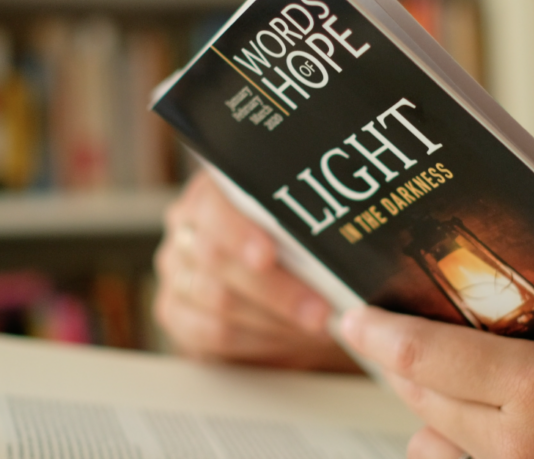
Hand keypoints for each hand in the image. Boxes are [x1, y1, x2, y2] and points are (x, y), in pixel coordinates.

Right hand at [154, 170, 359, 371]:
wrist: (278, 298)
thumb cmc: (296, 254)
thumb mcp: (302, 232)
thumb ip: (311, 222)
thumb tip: (355, 219)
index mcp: (210, 194)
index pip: (212, 205)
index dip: (239, 230)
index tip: (269, 254)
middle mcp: (186, 230)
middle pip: (216, 258)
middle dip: (275, 289)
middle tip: (320, 310)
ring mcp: (178, 274)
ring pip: (219, 301)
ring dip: (275, 319)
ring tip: (318, 326)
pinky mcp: (178, 316)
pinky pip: (213, 334)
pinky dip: (260, 341)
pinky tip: (291, 339)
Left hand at [340, 306, 533, 458]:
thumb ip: (533, 355)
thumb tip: (470, 339)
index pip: (427, 353)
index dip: (380, 332)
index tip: (354, 318)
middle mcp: (519, 446)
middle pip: (420, 397)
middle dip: (404, 366)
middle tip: (396, 342)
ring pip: (428, 447)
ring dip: (433, 420)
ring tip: (467, 402)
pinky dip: (459, 455)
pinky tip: (489, 441)